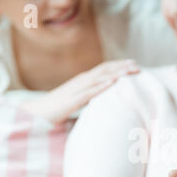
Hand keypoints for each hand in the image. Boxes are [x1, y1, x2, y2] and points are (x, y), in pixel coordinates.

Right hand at [20, 60, 139, 123]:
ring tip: (128, 72)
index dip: (119, 65)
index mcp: (84, 80)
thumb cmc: (59, 107)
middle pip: (105, 70)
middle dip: (121, 67)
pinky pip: (89, 92)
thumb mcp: (80, 99)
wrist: (39, 112)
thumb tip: (105, 97)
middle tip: (137, 66)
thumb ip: (92, 95)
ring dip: (115, 74)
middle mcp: (82, 80)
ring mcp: (77, 89)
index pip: (105, 69)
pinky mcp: (73, 99)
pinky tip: (111, 83)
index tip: (134, 64)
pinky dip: (101, 86)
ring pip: (99, 78)